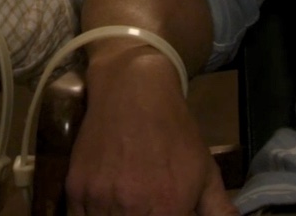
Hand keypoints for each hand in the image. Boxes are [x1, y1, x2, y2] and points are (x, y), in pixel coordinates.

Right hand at [66, 44, 236, 215]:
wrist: (132, 90)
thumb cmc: (174, 131)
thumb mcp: (205, 171)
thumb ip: (220, 210)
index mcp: (168, 208)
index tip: (163, 213)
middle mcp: (131, 208)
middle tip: (144, 207)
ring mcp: (99, 199)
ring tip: (127, 206)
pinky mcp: (75, 188)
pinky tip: (106, 206)